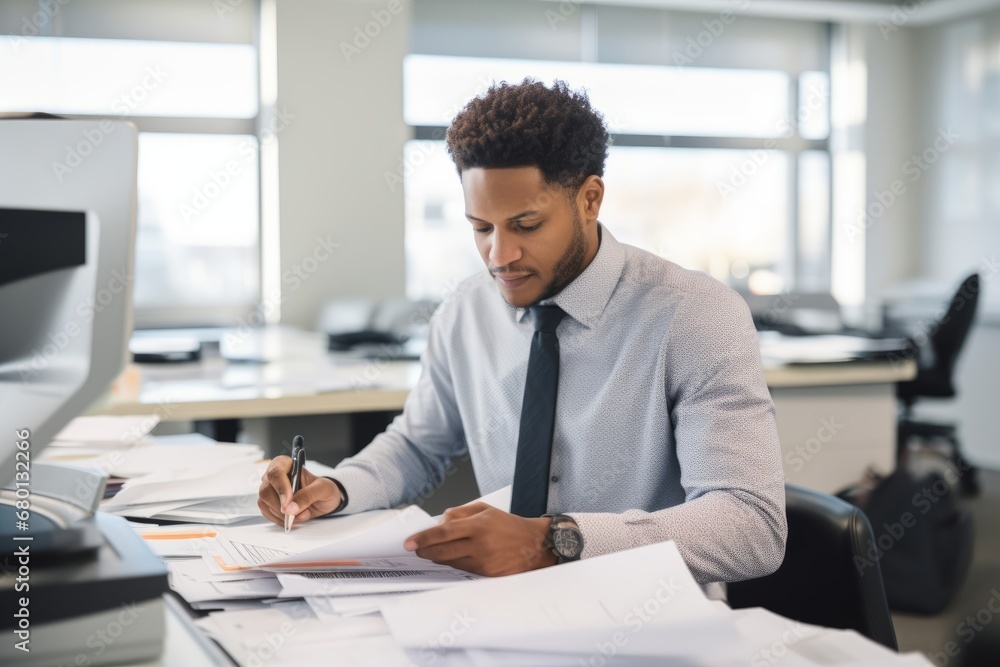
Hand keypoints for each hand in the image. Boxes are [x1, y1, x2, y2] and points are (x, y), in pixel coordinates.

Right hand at [257, 456, 342, 526]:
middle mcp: (276, 476)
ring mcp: (271, 489)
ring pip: (264, 502)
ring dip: (283, 514)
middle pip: (266, 490)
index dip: (280, 488)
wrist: (325, 500)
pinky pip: (266, 512)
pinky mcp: (269, 502)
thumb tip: (290, 508)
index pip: (275, 472)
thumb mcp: (322, 489)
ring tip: (303, 513)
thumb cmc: (324, 489)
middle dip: (283, 506)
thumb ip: (307, 496)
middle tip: (302, 512)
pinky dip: (279, 519)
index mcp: (288, 464)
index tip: (289, 502)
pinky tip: (293, 518)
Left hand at [403, 502, 556, 576]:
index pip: (443, 533)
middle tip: (416, 548)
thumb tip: (439, 522)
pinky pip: (461, 569)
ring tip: (433, 550)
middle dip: (424, 551)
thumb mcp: (485, 510)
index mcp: (479, 525)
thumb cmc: (509, 525)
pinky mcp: (486, 574)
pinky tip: (451, 556)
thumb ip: (460, 513)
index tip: (409, 542)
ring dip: (437, 557)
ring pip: (449, 562)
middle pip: (441, 552)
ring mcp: (483, 561)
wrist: (535, 545)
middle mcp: (480, 544)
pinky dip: (452, 563)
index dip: (423, 538)